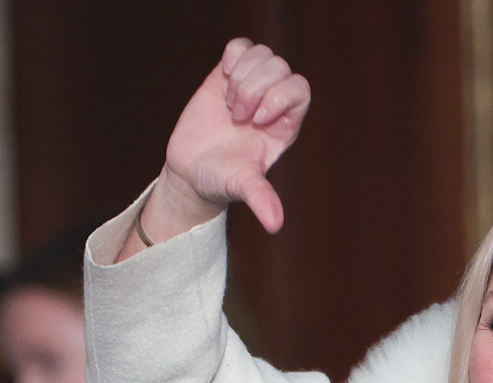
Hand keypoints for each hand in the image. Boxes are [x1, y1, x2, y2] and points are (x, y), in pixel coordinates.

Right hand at [136, 39, 310, 252]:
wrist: (192, 171)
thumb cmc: (221, 180)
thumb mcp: (242, 186)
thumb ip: (261, 198)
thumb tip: (275, 224)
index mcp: (285, 124)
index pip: (300, 89)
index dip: (279, 96)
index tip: (256, 120)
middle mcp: (272, 103)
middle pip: (281, 68)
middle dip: (255, 88)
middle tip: (237, 117)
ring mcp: (251, 87)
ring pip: (263, 55)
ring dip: (242, 76)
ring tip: (228, 105)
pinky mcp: (226, 76)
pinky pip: (241, 47)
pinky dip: (233, 56)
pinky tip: (222, 78)